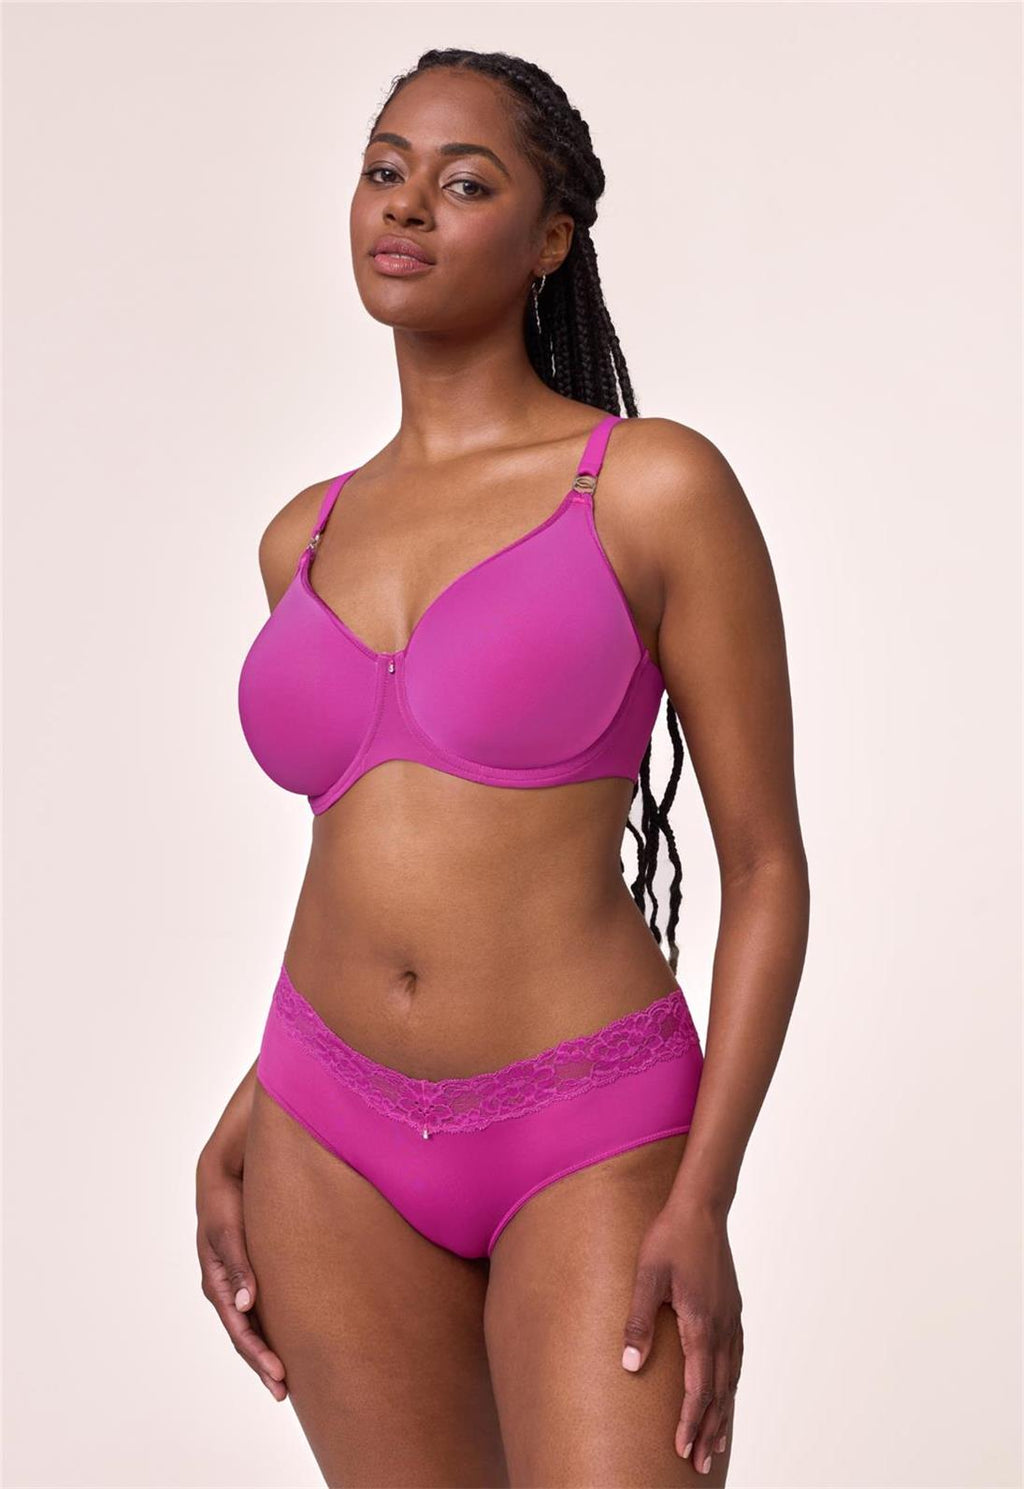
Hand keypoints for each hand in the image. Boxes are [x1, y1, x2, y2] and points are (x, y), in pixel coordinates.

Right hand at [195, 1143, 286, 1400]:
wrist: (225, 1173)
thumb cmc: (225, 1200)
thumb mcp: (228, 1230)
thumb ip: (238, 1264)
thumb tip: (246, 1305)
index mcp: (217, 1282)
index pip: (238, 1329)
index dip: (257, 1353)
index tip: (278, 1373)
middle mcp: (226, 1288)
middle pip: (244, 1336)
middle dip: (262, 1364)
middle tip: (284, 1390)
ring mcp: (237, 1282)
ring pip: (251, 1326)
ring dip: (266, 1351)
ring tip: (287, 1379)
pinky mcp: (250, 1272)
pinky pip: (260, 1308)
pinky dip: (271, 1328)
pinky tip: (288, 1340)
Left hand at [620, 1200, 742, 1473]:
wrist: (701, 1207)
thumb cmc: (669, 1239)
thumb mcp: (646, 1277)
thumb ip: (638, 1321)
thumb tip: (628, 1364)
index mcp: (700, 1324)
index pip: (698, 1388)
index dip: (691, 1423)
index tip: (682, 1451)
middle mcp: (721, 1328)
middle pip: (718, 1392)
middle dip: (708, 1430)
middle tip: (700, 1464)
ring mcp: (730, 1318)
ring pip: (730, 1378)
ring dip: (722, 1412)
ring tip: (715, 1442)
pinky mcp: (732, 1308)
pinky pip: (735, 1357)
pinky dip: (730, 1384)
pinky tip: (726, 1392)